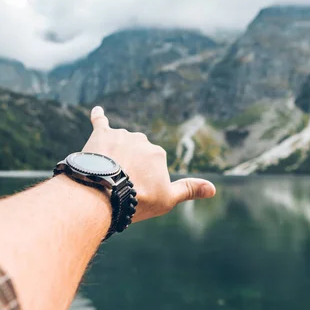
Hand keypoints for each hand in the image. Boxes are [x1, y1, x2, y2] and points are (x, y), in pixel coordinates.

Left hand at [83, 106, 215, 222]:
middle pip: (135, 153)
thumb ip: (189, 190)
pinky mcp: (100, 135)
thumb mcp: (167, 199)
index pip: (151, 166)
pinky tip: (96, 110)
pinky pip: (100, 121)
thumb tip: (213, 188)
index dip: (142, 181)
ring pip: (118, 143)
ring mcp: (120, 136)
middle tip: (118, 186)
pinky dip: (98, 115)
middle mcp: (141, 139)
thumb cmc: (137, 199)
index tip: (134, 192)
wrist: (103, 194)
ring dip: (113, 156)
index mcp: (158, 153)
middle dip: (128, 167)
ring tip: (105, 175)